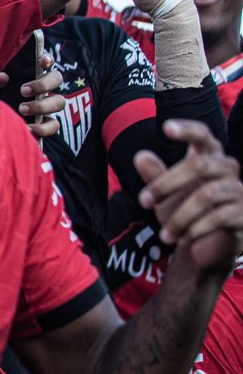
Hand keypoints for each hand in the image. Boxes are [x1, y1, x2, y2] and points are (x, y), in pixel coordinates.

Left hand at [0, 52, 65, 138]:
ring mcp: (46, 106)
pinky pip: (54, 125)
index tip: (42, 61)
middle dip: (43, 84)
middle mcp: (41, 89)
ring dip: (43, 105)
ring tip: (21, 109)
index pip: (45, 62)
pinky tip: (27, 128)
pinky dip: (42, 128)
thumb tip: (2, 76)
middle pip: (57, 78)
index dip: (47, 59)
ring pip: (59, 102)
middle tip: (22, 91)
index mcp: (29, 75)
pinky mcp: (45, 124)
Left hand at [136, 119, 242, 273]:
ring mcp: (239, 191)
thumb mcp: (165, 194)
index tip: (166, 127)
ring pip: (206, 195)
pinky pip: (219, 217)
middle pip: (198, 166)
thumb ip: (155, 175)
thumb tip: (140, 156)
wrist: (208, 246)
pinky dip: (196, 229)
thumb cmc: (185, 210)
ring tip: (163, 235)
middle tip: (143, 202)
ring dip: (179, 217)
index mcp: (208, 157)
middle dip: (166, 184)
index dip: (187, 130)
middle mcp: (227, 169)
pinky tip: (183, 239)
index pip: (202, 135)